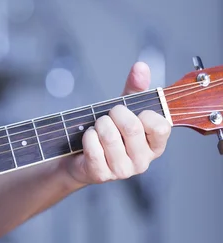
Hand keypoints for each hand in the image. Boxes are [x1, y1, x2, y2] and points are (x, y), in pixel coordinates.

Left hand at [65, 62, 170, 187]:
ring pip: (109, 136)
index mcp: (155, 145)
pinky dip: (87, 136)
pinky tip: (88, 137)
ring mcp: (122, 171)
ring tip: (98, 126)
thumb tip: (141, 67)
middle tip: (109, 115)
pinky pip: (93, 147)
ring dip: (99, 124)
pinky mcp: (101, 175)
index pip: (161, 127)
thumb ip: (135, 88)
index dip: (145, 114)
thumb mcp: (125, 108)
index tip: (135, 111)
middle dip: (115, 113)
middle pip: (132, 128)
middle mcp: (142, 162)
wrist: (81, 156)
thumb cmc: (110, 130)